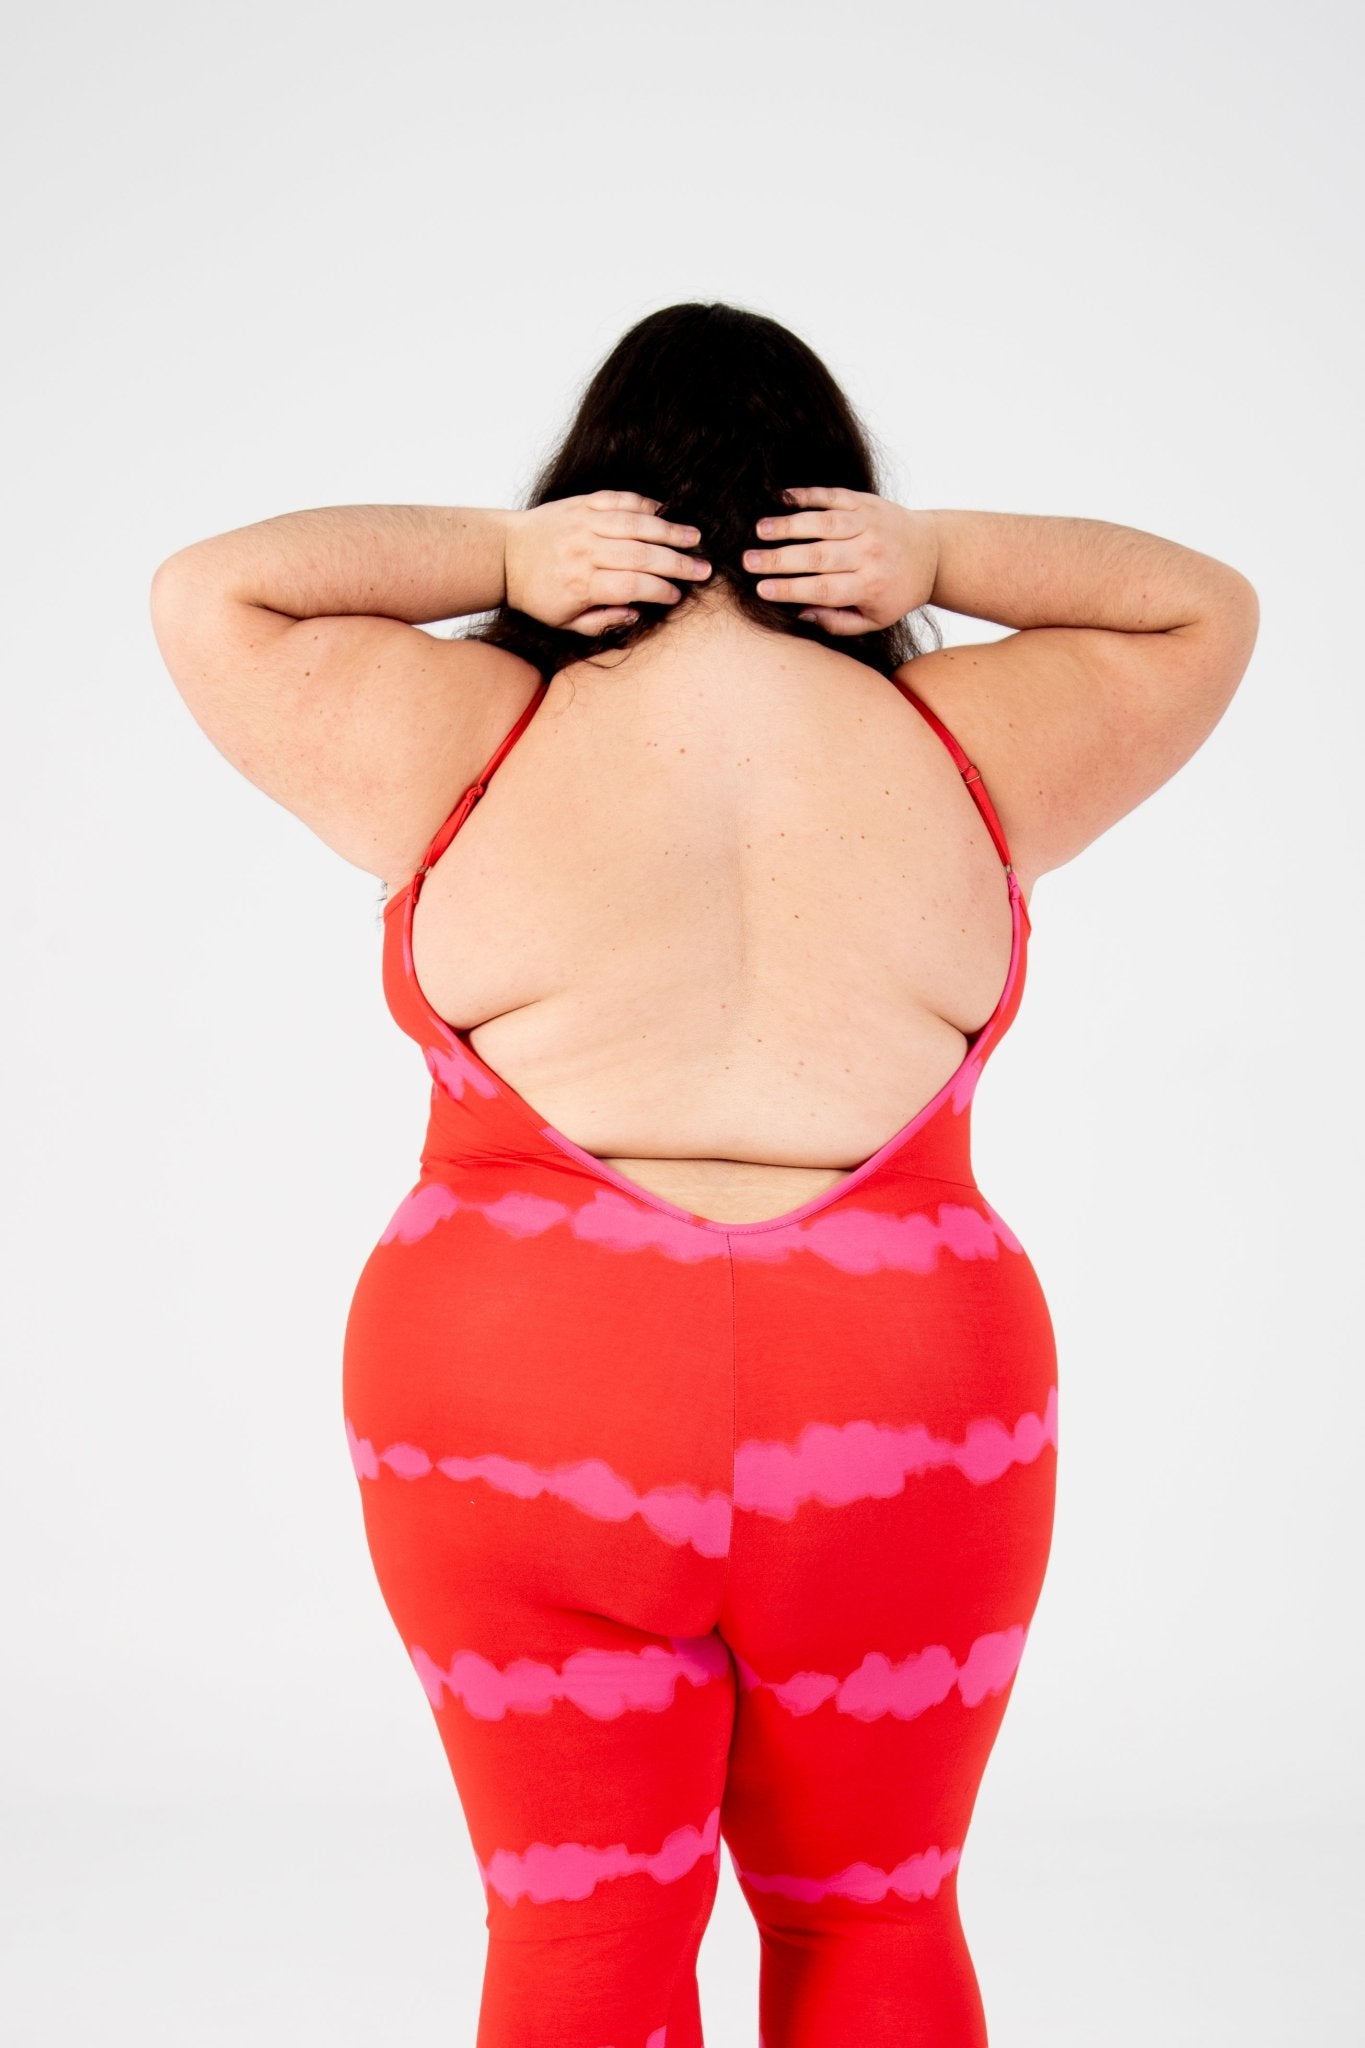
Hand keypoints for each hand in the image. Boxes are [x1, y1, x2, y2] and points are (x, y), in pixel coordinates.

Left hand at [502, 490, 711, 634]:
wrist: (504, 554)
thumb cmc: (537, 593)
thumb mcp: (565, 622)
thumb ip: (602, 621)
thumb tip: (636, 613)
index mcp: (582, 583)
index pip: (632, 586)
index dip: (660, 591)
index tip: (677, 596)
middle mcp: (585, 551)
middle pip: (641, 555)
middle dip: (677, 563)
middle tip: (702, 570)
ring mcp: (584, 523)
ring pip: (635, 524)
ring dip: (669, 531)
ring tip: (694, 538)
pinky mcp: (582, 504)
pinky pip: (619, 500)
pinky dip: (643, 505)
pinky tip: (664, 513)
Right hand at [742, 486, 938, 635]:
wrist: (932, 552)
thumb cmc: (895, 591)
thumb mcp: (874, 619)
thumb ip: (837, 622)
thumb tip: (801, 613)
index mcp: (870, 586)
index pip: (824, 588)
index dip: (791, 589)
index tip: (761, 589)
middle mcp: (870, 553)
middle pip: (819, 556)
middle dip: (780, 559)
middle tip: (748, 560)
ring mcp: (869, 524)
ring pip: (823, 523)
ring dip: (789, 525)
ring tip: (759, 529)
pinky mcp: (866, 502)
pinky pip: (833, 496)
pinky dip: (807, 496)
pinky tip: (781, 499)